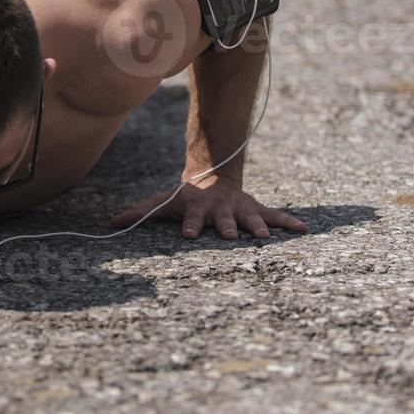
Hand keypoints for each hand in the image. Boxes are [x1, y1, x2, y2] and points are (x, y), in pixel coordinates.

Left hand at [110, 175, 306, 239]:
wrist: (213, 176)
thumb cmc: (184, 197)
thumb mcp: (162, 202)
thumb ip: (139, 212)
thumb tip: (110, 222)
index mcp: (197, 210)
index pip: (192, 219)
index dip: (190, 227)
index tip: (189, 235)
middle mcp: (220, 210)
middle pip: (224, 220)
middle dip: (228, 227)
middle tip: (231, 235)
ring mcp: (240, 210)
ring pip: (251, 218)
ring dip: (258, 226)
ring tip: (266, 237)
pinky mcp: (256, 209)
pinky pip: (275, 215)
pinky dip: (290, 222)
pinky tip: (304, 230)